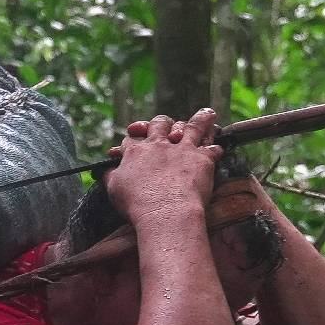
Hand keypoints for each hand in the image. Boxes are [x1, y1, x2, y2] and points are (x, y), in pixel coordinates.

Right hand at [106, 110, 221, 226]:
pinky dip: (215, 147)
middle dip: (162, 122)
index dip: (131, 141)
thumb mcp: (114, 189)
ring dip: (200, 120)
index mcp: (136, 151)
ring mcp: (182, 149)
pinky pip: (212, 148)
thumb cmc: (137, 203)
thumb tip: (105, 170)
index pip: (132, 139)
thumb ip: (110, 176)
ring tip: (208, 113)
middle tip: (165, 123)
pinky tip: (218, 147)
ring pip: (193, 127)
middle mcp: (159, 145)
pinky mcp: (202, 159)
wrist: (165, 212)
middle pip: (160, 124)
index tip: (131, 144)